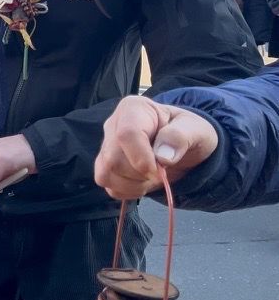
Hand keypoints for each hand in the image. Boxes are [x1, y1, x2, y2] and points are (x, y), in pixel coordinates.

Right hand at [95, 96, 218, 199]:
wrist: (182, 145)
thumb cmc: (189, 133)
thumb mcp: (196, 130)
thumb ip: (180, 137)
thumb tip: (162, 157)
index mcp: (133, 108)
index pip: (126, 134)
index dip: (142, 158)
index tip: (160, 170)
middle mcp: (113, 125)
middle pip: (113, 159)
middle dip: (140, 173)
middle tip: (161, 171)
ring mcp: (106, 146)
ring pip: (105, 173)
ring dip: (133, 184)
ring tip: (151, 177)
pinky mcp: (104, 165)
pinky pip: (107, 185)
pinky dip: (127, 191)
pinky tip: (142, 183)